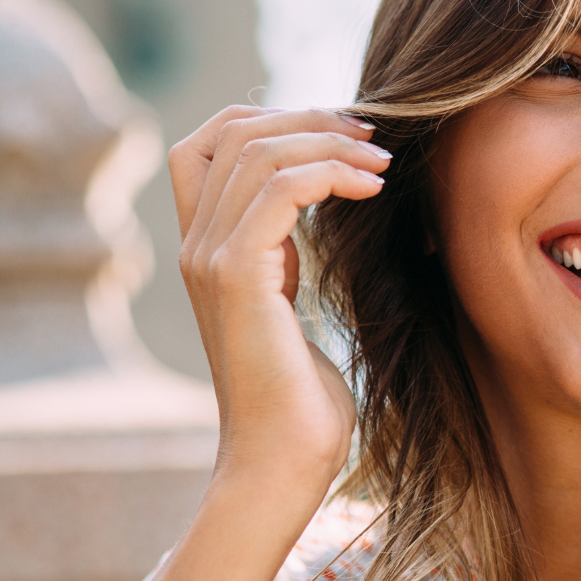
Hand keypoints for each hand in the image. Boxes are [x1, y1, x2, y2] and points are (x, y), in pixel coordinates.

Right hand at [169, 106, 387, 487]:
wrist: (282, 462)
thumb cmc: (302, 402)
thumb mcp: (291, 308)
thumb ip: (287, 258)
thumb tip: (326, 208)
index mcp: (206, 248)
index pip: (207, 142)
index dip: (271, 117)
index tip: (343, 133)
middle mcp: (196, 245)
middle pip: (233, 131)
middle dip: (309, 118)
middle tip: (374, 135)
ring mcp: (209, 258)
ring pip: (257, 150)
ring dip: (330, 142)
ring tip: (384, 162)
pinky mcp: (236, 276)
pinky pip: (279, 189)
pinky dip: (331, 172)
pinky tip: (373, 188)